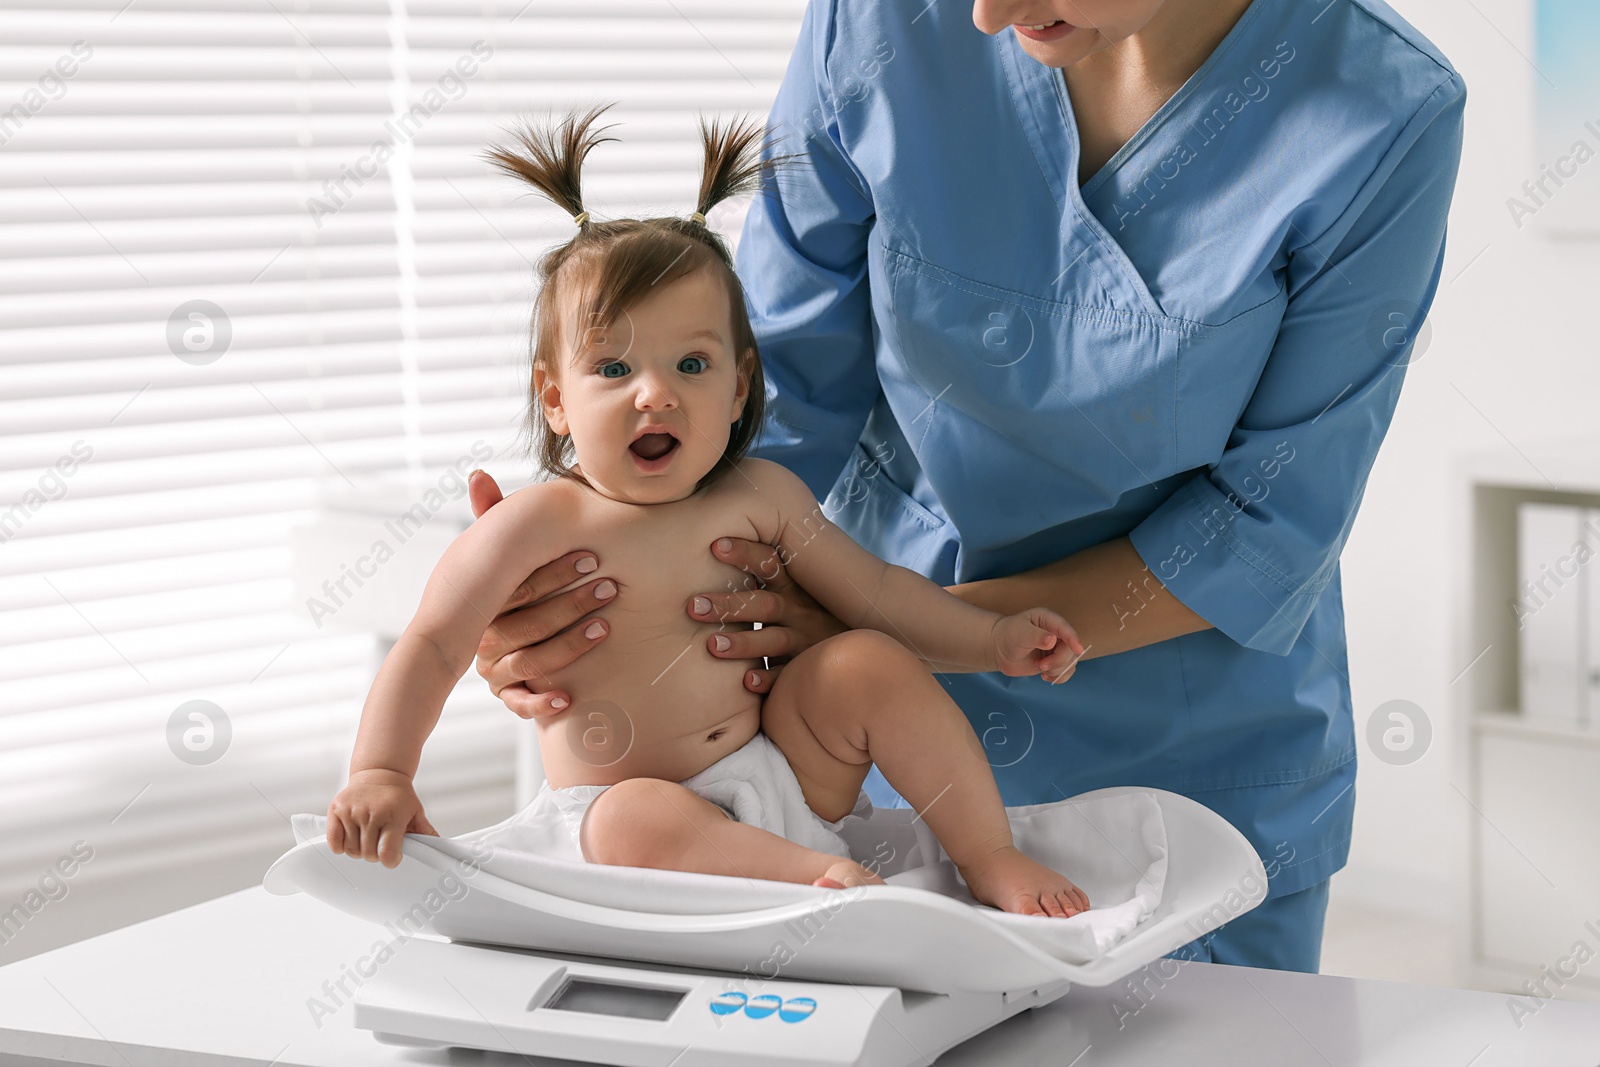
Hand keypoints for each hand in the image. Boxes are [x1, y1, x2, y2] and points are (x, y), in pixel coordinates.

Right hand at [327, 768, 438, 868]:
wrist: (380, 773)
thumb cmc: (398, 796)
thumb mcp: (416, 811)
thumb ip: (425, 832)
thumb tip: (439, 847)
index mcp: (394, 815)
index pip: (387, 853)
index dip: (391, 860)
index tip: (393, 856)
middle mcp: (372, 813)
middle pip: (368, 855)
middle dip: (376, 854)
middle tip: (380, 843)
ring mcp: (352, 811)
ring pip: (352, 850)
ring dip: (359, 850)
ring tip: (367, 836)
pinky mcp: (336, 809)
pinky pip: (334, 842)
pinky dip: (341, 845)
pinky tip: (352, 836)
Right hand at [468, 469, 615, 718]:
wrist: (505, 646)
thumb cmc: (509, 590)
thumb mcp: (502, 555)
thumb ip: (493, 517)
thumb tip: (478, 473)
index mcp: (487, 602)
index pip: (519, 587)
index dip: (553, 571)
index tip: (591, 557)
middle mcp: (485, 636)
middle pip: (526, 625)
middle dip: (570, 606)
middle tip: (609, 589)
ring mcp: (494, 667)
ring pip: (529, 662)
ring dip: (568, 646)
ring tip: (604, 628)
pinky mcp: (507, 694)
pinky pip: (518, 704)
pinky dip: (540, 703)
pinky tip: (566, 698)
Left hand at [686, 536, 848, 693]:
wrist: (868, 646)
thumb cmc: (820, 613)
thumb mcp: (806, 590)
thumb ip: (774, 573)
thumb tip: (728, 542)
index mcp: (796, 590)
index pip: (770, 565)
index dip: (745, 553)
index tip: (715, 545)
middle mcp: (801, 614)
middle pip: (764, 605)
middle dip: (729, 605)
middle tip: (694, 605)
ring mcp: (806, 643)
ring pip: (773, 641)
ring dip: (743, 643)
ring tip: (712, 645)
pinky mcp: (808, 671)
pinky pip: (787, 678)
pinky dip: (768, 680)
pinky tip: (747, 681)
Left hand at [990, 608, 1084, 682]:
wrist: (999, 649)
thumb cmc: (1008, 635)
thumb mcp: (1020, 633)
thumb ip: (1036, 636)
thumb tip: (1052, 640)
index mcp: (1049, 620)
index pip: (1066, 629)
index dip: (1074, 639)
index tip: (1078, 650)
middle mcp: (1056, 633)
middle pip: (1070, 649)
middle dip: (1058, 661)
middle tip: (1041, 666)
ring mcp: (1057, 648)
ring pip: (1071, 662)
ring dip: (1058, 670)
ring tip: (1040, 669)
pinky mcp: (1054, 661)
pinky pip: (1066, 671)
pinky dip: (1058, 677)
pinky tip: (1044, 676)